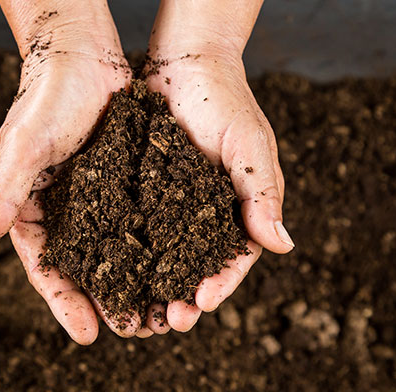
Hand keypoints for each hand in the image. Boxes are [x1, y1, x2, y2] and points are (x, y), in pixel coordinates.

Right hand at [0, 3, 147, 343]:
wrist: (82, 54)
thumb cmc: (47, 96)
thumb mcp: (25, 146)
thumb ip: (1, 193)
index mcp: (33, 209)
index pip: (47, 267)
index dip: (65, 302)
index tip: (88, 336)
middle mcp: (66, 210)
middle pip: (86, 268)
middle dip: (107, 301)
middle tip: (134, 331)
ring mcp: (98, 198)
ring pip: (117, 250)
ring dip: (136, 280)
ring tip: (159, 311)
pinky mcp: (126, 181)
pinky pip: (141, 219)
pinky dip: (155, 244)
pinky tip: (175, 264)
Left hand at [144, 3, 293, 331]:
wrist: (184, 64)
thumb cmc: (225, 101)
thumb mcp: (249, 146)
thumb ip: (262, 194)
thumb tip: (283, 245)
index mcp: (237, 208)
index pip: (233, 257)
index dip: (220, 283)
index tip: (202, 304)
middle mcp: (203, 213)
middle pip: (196, 266)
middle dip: (183, 296)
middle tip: (168, 322)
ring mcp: (171, 205)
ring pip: (163, 256)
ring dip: (153, 287)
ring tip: (140, 313)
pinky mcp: (142, 192)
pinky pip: (134, 228)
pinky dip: (127, 254)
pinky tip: (112, 274)